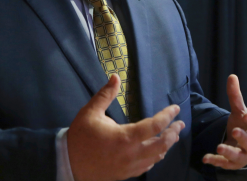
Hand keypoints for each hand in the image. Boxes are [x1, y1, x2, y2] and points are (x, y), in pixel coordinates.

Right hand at [67, 74, 184, 180]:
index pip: (155, 126)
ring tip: (172, 136)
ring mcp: (129, 166)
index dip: (168, 116)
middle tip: (180, 124)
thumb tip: (115, 76)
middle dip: (173, 133)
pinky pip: (146, 167)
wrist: (67, 163)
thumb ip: (105, 94)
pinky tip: (157, 152)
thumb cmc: (80, 137)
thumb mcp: (90, 112)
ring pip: (156, 157)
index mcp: (125, 137)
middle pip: (162, 145)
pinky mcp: (125, 174)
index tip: (175, 108)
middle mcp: (131, 154)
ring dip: (166, 146)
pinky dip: (154, 157)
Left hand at [203, 74, 246, 169]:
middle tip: (235, 131)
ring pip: (238, 157)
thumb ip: (235, 96)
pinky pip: (224, 164)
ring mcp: (243, 157)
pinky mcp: (231, 164)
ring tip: (219, 146)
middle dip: (244, 138)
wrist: (240, 145)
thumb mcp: (239, 112)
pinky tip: (206, 158)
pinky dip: (216, 161)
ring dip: (229, 152)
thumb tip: (232, 76)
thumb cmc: (243, 126)